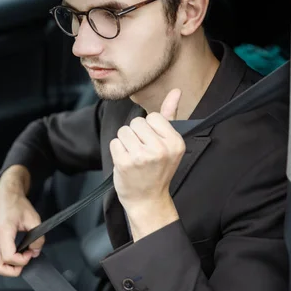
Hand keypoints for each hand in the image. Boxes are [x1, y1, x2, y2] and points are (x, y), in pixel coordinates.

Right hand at [0, 188, 44, 276]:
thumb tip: (35, 252)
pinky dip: (4, 260)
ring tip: (20, 256)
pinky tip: (14, 251)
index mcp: (3, 230)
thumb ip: (38, 238)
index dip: (22, 260)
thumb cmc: (17, 205)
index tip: (30, 252)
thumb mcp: (34, 219)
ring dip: (8, 266)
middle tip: (23, 261)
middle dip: (12, 271)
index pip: (9, 257)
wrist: (4, 195)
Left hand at [109, 89, 184, 239]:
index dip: (149, 129)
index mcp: (175, 142)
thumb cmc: (158, 170)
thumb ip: (170, 115)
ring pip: (124, 131)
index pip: (152, 117)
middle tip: (143, 153)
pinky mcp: (125, 163)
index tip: (153, 144)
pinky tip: (126, 163)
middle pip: (136, 122)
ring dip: (125, 143)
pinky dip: (117, 151)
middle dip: (136, 135)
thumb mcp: (169, 144)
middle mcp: (160, 149)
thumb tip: (176, 91)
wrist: (147, 200)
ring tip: (134, 158)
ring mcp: (142, 157)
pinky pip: (115, 142)